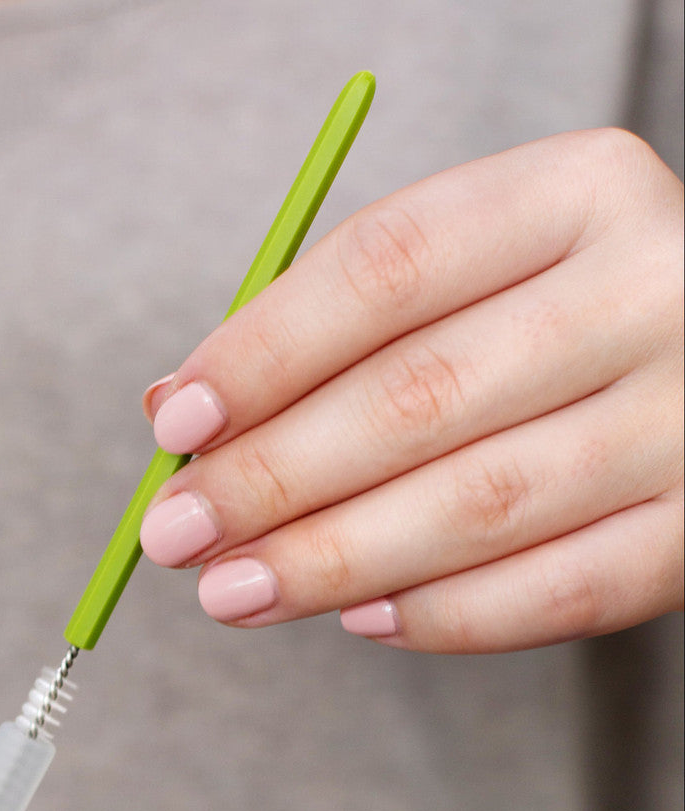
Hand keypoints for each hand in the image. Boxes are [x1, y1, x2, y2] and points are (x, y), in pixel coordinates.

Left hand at [140, 128, 682, 651]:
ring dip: (332, 561)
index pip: (388, 268)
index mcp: (575, 192)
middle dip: (272, 478)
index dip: (266, 353)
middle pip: (421, 396)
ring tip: (231, 591)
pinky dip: (445, 616)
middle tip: (174, 533)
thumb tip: (180, 412)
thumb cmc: (544, 314)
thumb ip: (326, 325)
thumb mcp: (458, 274)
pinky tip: (359, 618)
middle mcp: (655, 288)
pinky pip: (562, 593)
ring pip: (481, 504)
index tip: (178, 423)